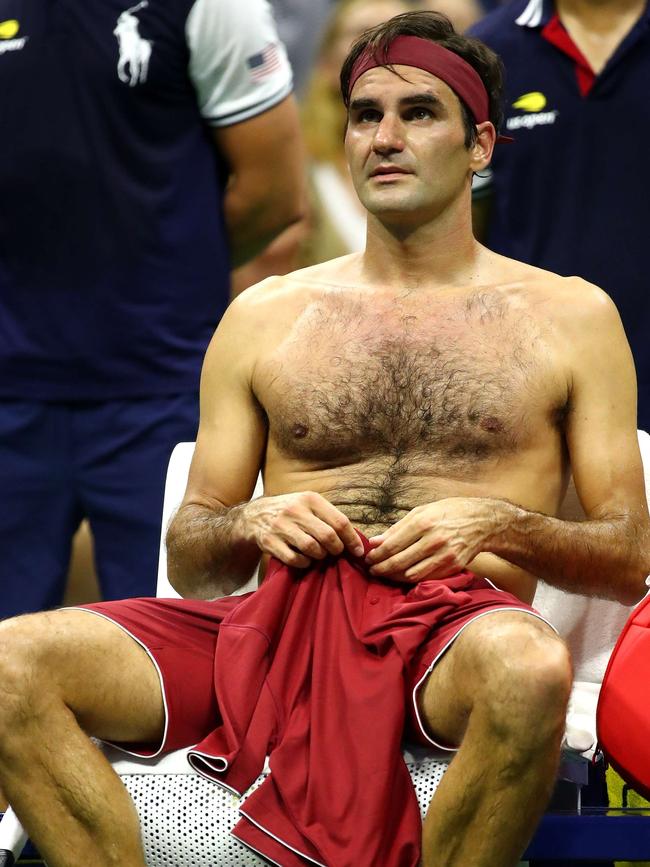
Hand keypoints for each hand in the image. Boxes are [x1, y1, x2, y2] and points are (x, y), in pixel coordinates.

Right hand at [243, 492, 364, 566]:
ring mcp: (281, 526)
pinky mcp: (270, 542)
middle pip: (328, 536)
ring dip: (320, 556)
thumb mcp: (309, 504)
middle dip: (337, 549)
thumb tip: (356, 539)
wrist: (254, 515)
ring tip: (320, 554)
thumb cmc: (291, 511)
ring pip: (312, 548)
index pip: (339, 521)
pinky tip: (305, 559)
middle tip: (336, 552)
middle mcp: (295, 510)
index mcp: (310, 499)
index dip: (352, 540)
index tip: (359, 551)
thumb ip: (329, 517)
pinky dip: (304, 563)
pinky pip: (295, 559)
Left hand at [365, 498, 505, 582]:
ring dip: (393, 576)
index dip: (376, 554)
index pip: (392, 545)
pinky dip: (411, 579)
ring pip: (411, 573)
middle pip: (399, 561)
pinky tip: (402, 575)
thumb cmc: (449, 512)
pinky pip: (426, 578)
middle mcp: (433, 540)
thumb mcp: (422, 511)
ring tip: (384, 573)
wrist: (482, 521)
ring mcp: (444, 555)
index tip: (367, 557)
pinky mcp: (453, 567)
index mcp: (423, 522)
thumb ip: (397, 528)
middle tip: (372, 569)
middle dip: (381, 567)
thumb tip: (375, 541)